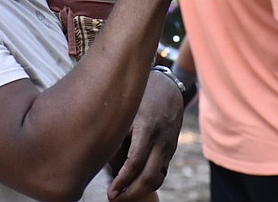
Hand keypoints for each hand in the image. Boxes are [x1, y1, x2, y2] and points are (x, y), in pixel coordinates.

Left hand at [108, 71, 183, 199]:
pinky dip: (149, 181)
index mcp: (147, 129)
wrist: (168, 86)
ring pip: (158, 177)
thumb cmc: (141, 95)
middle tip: (114, 198)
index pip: (134, 163)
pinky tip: (135, 184)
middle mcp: (161, 140)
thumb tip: (105, 160)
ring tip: (123, 195)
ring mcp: (169, 146)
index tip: (110, 192)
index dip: (121, 181)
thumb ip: (118, 134)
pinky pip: (162, 171)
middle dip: (131, 193)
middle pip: (149, 176)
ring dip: (141, 190)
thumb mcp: (126, 110)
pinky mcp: (172, 149)